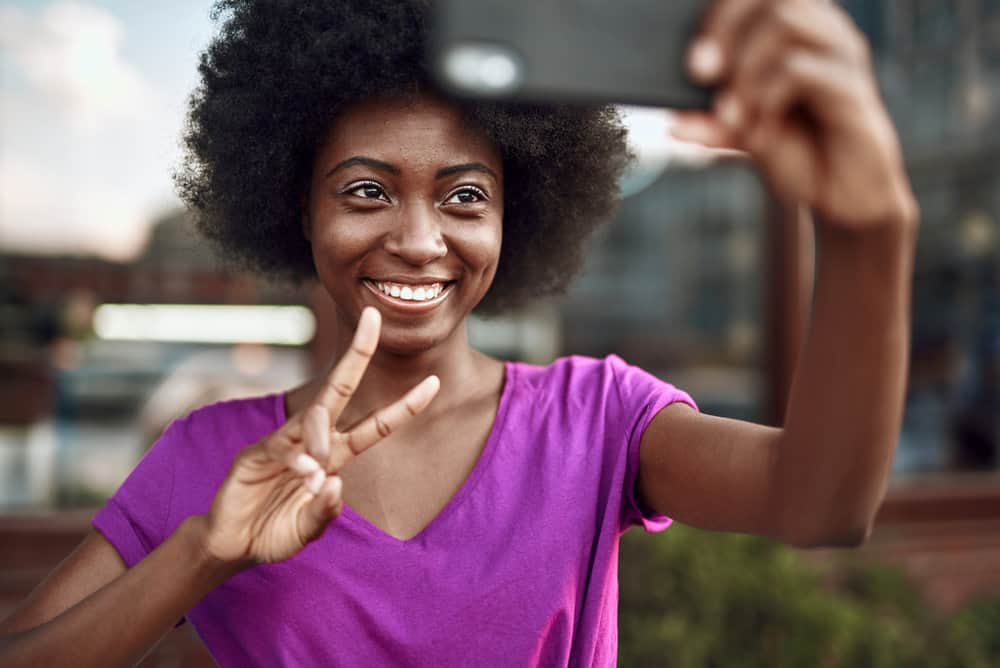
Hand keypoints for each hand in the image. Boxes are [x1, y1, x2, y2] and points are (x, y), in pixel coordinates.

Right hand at [200, 307, 438, 566]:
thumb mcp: (308, 530)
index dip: (404, 407)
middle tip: (374, 316)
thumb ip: (323, 513)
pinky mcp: (256, 453)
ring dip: (322, 439)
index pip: (375, 426)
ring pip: (314, 417)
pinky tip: (304, 477)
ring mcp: (284, 442)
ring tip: (318, 470)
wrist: (232, 545)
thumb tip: (333, 482)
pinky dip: (297, 460)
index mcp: (335, 457)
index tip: (434, 383)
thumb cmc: (275, 532)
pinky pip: (283, 446)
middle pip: (340, 387)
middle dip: (358, 351)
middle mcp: (314, 442)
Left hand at [671, 0, 916, 227]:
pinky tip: (761, 135)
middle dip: (726, 28)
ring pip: (786, 23)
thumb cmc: (794, 152)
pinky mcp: (855, 87)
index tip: (692, 57)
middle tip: (699, 74)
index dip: (721, 13)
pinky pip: (801, 70)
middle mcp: (823, 30)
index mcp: (796, 29)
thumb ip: (711, 125)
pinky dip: (768, 100)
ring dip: (746, 70)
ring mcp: (842, 55)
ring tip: (731, 117)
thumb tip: (674, 124)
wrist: (838, 197)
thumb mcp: (741, 136)